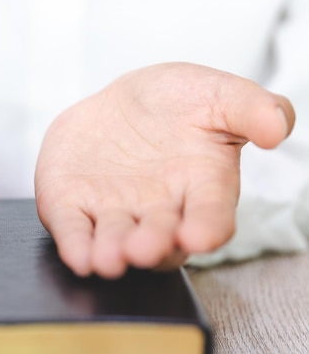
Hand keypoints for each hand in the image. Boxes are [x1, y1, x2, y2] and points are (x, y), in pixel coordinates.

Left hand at [35, 62, 293, 278]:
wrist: (121, 102)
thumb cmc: (176, 102)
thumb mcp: (215, 93)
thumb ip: (250, 108)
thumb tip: (278, 127)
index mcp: (200, 187)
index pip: (210, 215)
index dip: (207, 228)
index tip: (201, 236)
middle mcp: (159, 209)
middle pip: (159, 236)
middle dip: (152, 245)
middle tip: (144, 249)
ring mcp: (115, 211)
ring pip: (115, 240)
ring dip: (111, 252)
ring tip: (107, 259)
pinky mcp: (76, 206)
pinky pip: (75, 229)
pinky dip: (75, 243)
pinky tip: (76, 255)